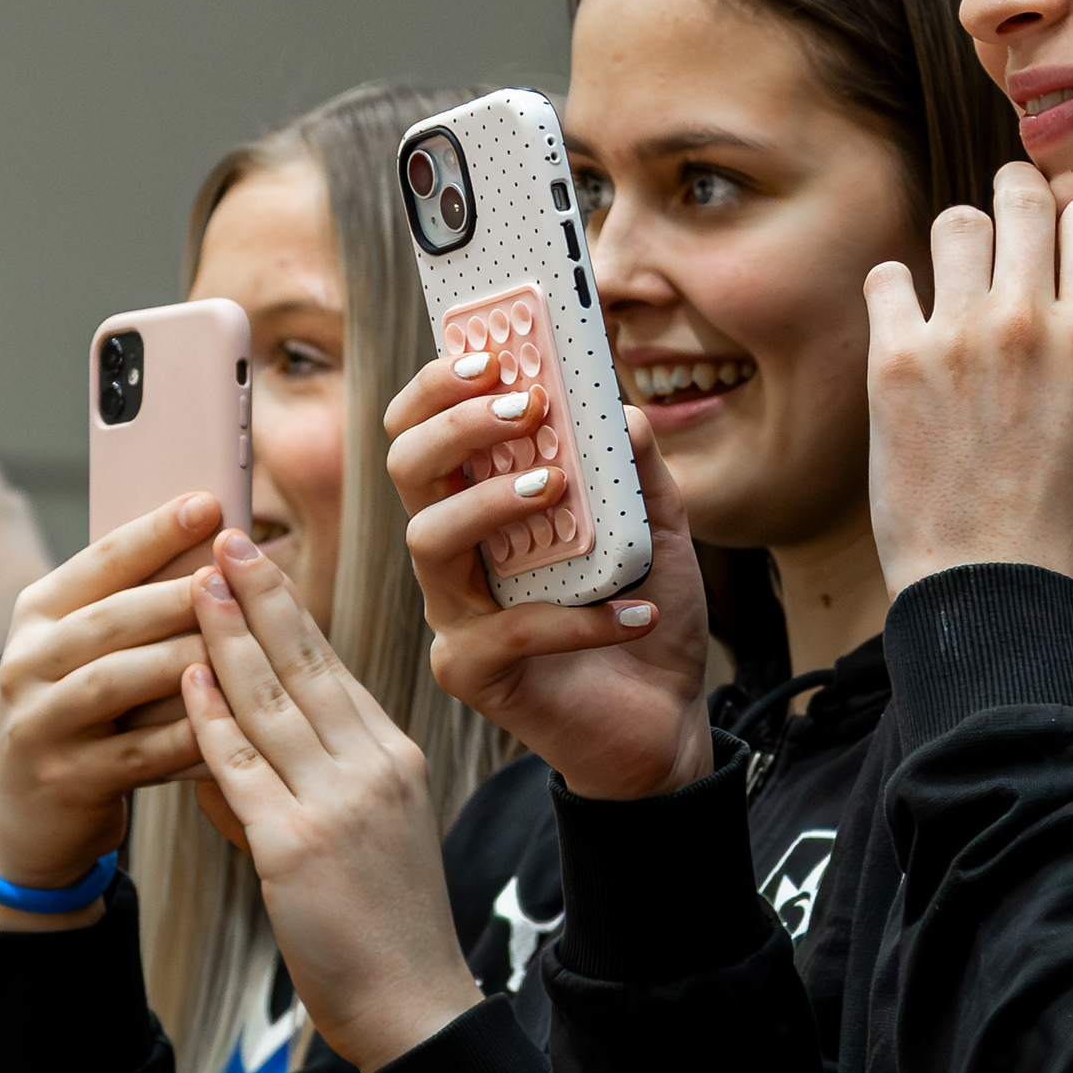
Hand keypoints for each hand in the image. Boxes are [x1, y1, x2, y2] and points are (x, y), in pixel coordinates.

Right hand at [0, 494, 226, 927]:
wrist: (22, 813)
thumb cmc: (78, 711)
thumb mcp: (84, 650)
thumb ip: (133, 603)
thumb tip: (215, 545)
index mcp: (38, 614)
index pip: (98, 561)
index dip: (153, 531)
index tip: (209, 504)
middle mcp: (29, 661)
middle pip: (109, 618)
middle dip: (176, 594)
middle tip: (234, 577)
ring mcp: (41, 722)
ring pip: (117, 681)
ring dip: (181, 660)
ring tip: (236, 648)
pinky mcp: (66, 779)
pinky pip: (138, 755)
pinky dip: (190, 738)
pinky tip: (235, 725)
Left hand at [174, 529, 482, 1070]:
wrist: (412, 1003)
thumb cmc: (386, 926)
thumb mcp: (369, 832)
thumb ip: (314, 780)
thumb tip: (238, 744)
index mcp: (395, 758)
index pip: (334, 668)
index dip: (292, 612)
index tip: (260, 563)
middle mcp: (374, 767)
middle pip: (308, 666)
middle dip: (262, 598)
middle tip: (225, 540)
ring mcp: (339, 804)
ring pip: (272, 703)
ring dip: (228, 639)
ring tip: (195, 585)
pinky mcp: (298, 846)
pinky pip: (244, 767)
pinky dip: (211, 717)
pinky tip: (187, 677)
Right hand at [385, 352, 712, 799]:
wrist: (664, 718)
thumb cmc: (645, 611)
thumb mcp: (657, 526)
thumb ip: (638, 467)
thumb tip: (622, 410)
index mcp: (482, 502)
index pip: (426, 428)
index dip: (440, 386)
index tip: (491, 354)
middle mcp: (453, 552)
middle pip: (408, 468)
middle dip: (457, 426)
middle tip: (526, 409)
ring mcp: (453, 613)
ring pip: (427, 538)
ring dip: (489, 502)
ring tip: (555, 488)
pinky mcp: (470, 672)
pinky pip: (508, 630)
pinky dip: (578, 617)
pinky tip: (637, 611)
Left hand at [864, 162, 1072, 592]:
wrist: (989, 594)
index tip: (1066, 249)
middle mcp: (1026, 321)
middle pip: (1022, 193)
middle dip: (1021, 203)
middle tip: (1012, 235)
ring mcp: (955, 337)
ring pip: (955, 222)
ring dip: (963, 246)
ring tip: (961, 284)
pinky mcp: (895, 363)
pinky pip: (886, 277)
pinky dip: (896, 290)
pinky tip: (910, 321)